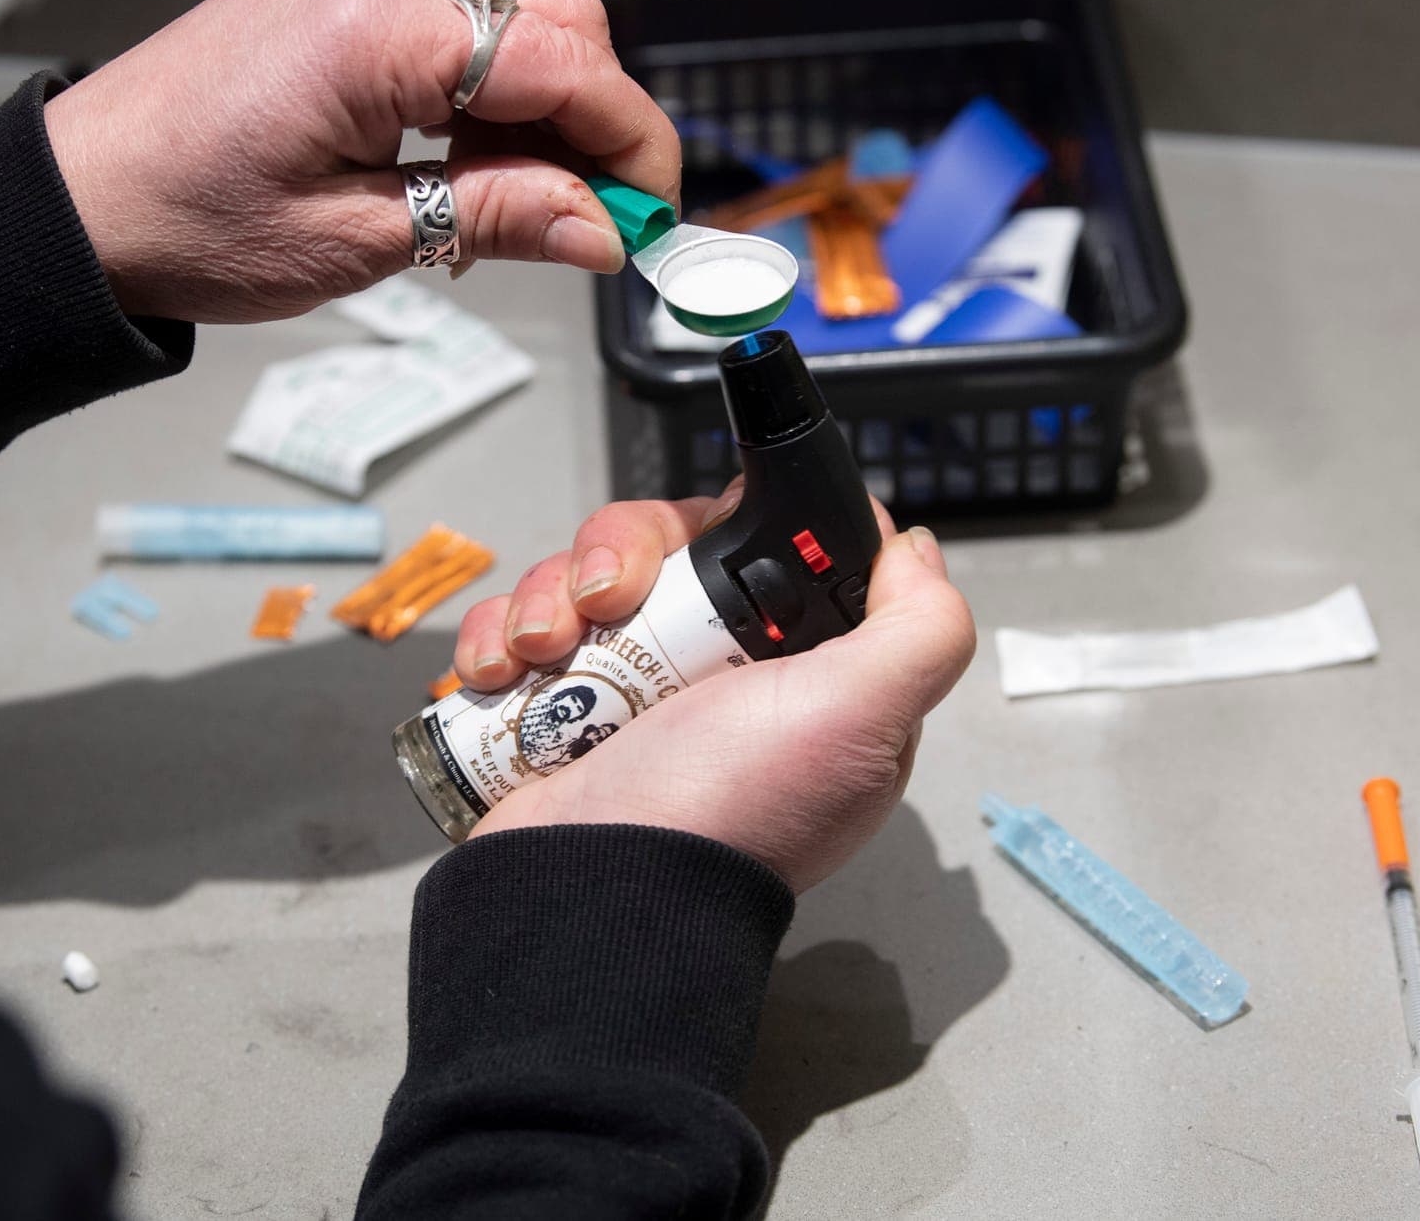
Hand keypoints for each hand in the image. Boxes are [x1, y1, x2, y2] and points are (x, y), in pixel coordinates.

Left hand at [42, 0, 678, 322]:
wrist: (76, 205)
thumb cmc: (178, 220)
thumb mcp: (355, 242)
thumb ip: (496, 218)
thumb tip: (599, 227)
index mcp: (367, 28)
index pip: (558, 58)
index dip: (627, 135)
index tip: (651, 207)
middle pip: (554, 14)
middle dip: (599, 113)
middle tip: (603, 211)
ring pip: (515, 10)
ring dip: (548, 102)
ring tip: (530, 200)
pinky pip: (458, 17)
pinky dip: (493, 85)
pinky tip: (481, 157)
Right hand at [452, 484, 976, 892]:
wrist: (594, 891)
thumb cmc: (730, 812)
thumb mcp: (863, 717)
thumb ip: (920, 629)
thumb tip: (915, 551)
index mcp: (797, 676)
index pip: (771, 550)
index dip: (737, 527)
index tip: (711, 546)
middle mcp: (715, 678)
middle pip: (668, 547)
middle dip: (625, 552)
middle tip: (612, 599)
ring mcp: (628, 691)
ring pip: (587, 575)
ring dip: (552, 594)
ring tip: (545, 650)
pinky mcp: (552, 705)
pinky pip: (521, 624)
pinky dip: (499, 634)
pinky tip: (501, 671)